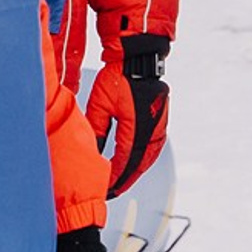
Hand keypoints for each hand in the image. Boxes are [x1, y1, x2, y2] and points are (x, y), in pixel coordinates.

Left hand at [86, 34, 171, 196]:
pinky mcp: (160, 122)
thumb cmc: (118, 77)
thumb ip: (97, 129)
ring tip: (122, 182)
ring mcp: (159, 126)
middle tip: (113, 192)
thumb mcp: (100, 103)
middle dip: (125, 179)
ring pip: (148, 158)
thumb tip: (92, 151)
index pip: (125, 161)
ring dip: (135, 171)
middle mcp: (152, 130)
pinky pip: (152, 148)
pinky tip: (134, 164)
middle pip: (139, 164)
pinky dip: (142, 160)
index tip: (105, 189)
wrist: (139, 59)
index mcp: (136, 127)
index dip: (115, 177)